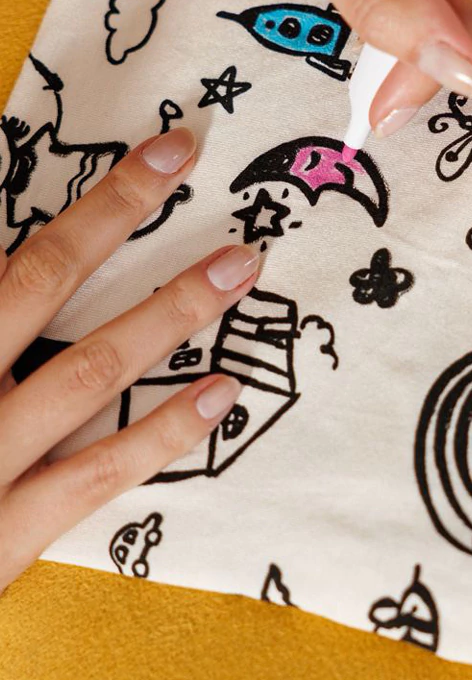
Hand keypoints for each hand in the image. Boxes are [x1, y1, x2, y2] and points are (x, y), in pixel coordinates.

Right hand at [0, 129, 259, 592]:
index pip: (2, 262)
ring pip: (90, 368)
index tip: (121, 148)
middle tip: (181, 153)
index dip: (66, 200)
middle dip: (114, 210)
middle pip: (42, 278)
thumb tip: (11, 248)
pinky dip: (166, 430)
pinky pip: (100, 472)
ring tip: (239, 264)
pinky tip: (224, 389)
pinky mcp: (8, 531)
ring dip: (171, 309)